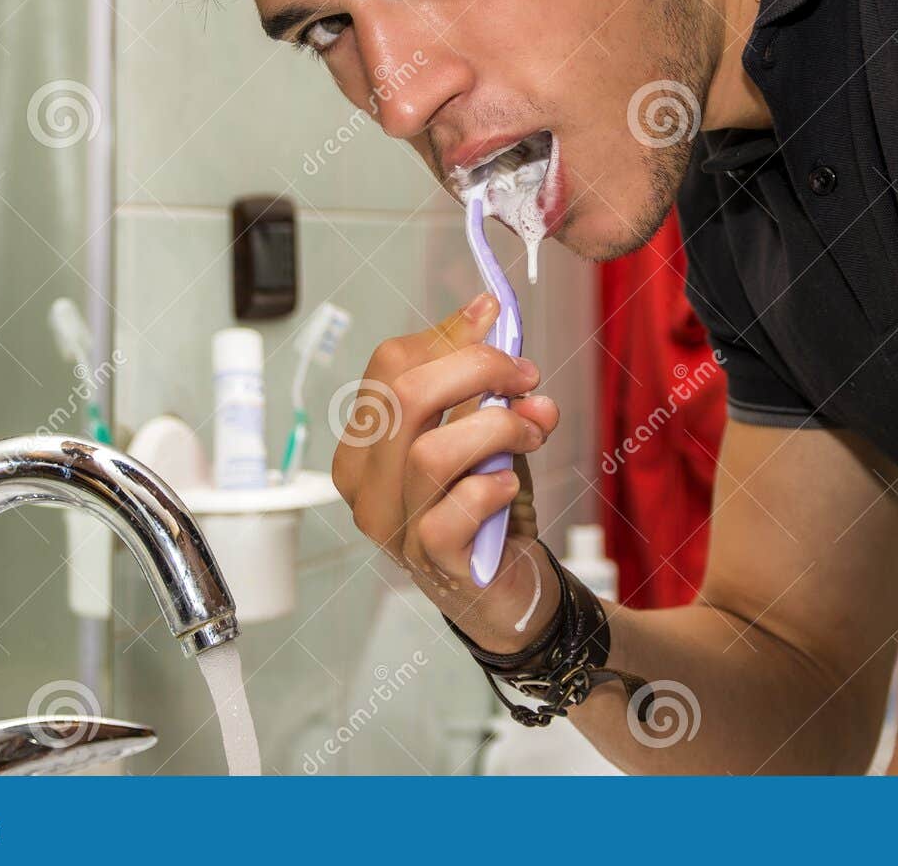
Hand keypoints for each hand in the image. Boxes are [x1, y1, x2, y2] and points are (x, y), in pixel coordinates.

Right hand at [332, 293, 561, 651]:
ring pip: (430, 452)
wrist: (508, 586)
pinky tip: (510, 487)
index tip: (500, 328)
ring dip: (497, 429)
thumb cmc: (486, 504)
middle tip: (526, 378)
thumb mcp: (481, 428)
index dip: (452, 337)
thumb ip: (480, 377)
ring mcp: (393, 526)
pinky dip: (494, 486)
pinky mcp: (430, 559)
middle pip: (405, 396)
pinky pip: (455, 509)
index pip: (391, 365)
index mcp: (366, 441)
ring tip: (531, 433)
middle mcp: (366, 484)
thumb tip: (488, 310)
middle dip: (478, 369)